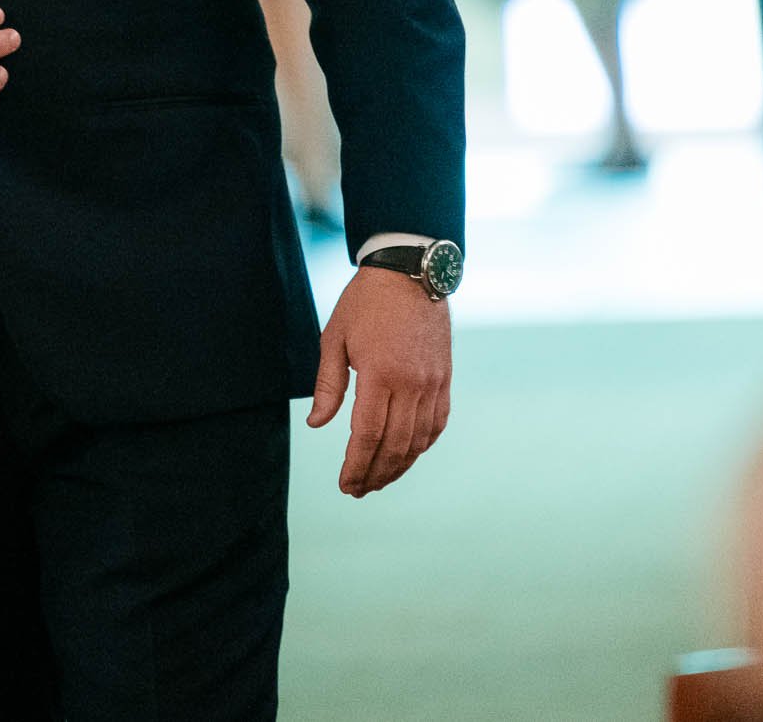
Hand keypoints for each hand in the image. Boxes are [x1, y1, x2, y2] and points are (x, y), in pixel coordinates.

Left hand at [305, 265, 450, 496]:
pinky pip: (437, 423)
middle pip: (394, 445)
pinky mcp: (445, 379)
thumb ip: (328, 385)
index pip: (367, 435)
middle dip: (375, 474)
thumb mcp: (334, 337)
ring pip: (418, 440)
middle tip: (357, 490)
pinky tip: (407, 455)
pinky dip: (422, 445)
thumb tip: (318, 424)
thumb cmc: (365, 303)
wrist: (410, 273)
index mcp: (380, 374)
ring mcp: (433, 383)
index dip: (356, 465)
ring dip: (399, 466)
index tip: (345, 484)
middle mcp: (411, 384)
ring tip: (379, 480)